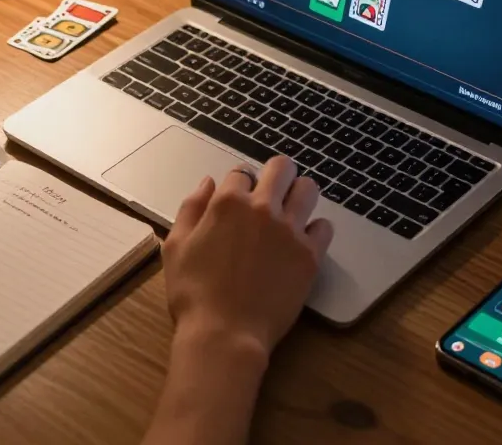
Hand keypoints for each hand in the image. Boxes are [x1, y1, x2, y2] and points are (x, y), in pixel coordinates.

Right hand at [161, 155, 333, 359]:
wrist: (225, 334)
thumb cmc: (193, 294)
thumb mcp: (176, 246)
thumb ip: (191, 208)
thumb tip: (208, 183)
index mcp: (228, 202)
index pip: (241, 172)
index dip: (239, 184)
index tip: (240, 199)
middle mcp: (263, 208)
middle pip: (282, 167)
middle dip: (277, 174)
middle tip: (273, 192)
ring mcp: (290, 231)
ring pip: (308, 189)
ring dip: (299, 194)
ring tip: (292, 211)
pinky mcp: (310, 255)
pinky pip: (325, 227)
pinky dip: (315, 230)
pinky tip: (303, 241)